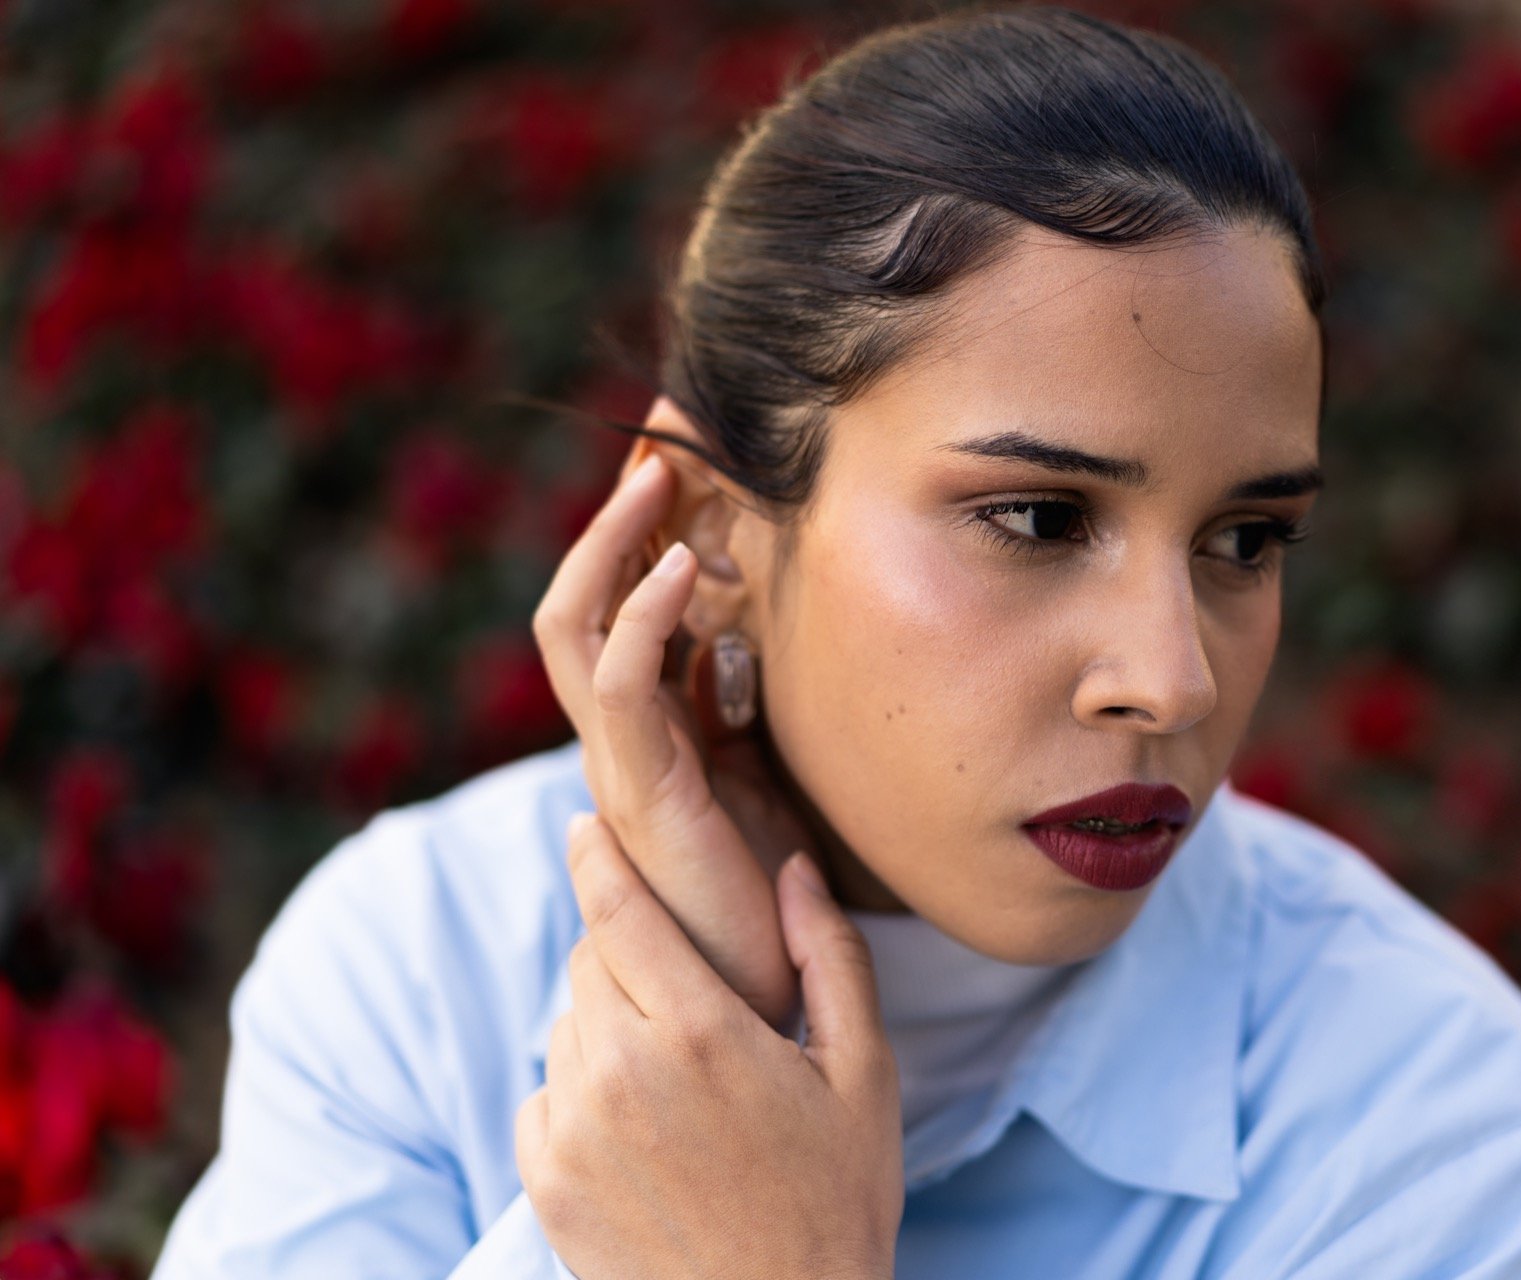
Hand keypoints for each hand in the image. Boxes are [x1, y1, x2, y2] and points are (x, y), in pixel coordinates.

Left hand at [513, 802, 902, 1277]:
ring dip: (608, 1026)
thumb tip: (792, 869)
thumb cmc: (835, 1201)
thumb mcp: (864, 1074)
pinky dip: (579, 1093)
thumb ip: (830, 958)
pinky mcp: (546, 1182)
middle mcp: (624, 1071)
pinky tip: (640, 1130)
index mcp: (704, 1031)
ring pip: (569, 1026)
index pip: (621, 910)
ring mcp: (576, 1130)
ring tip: (677, 1080)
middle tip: (687, 997)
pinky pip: (544, 1095)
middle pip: (593, 962)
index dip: (599, 857)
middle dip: (631, 957)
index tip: (586, 823)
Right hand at [532, 447, 809, 1028]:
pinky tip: (685, 569)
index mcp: (643, 726)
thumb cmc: (764, 887)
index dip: (630, 531)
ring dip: (609, 542)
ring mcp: (619, 762)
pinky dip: (644, 617)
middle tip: (660, 442)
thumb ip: (733, 705)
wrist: (759, 992)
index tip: (675, 455)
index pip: (612, 608)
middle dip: (609, 518)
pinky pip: (619, 687)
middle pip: (577, 603)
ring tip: (659, 470)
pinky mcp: (643, 793)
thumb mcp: (758, 769)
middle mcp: (615, 738)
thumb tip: (729, 633)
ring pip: (573, 628)